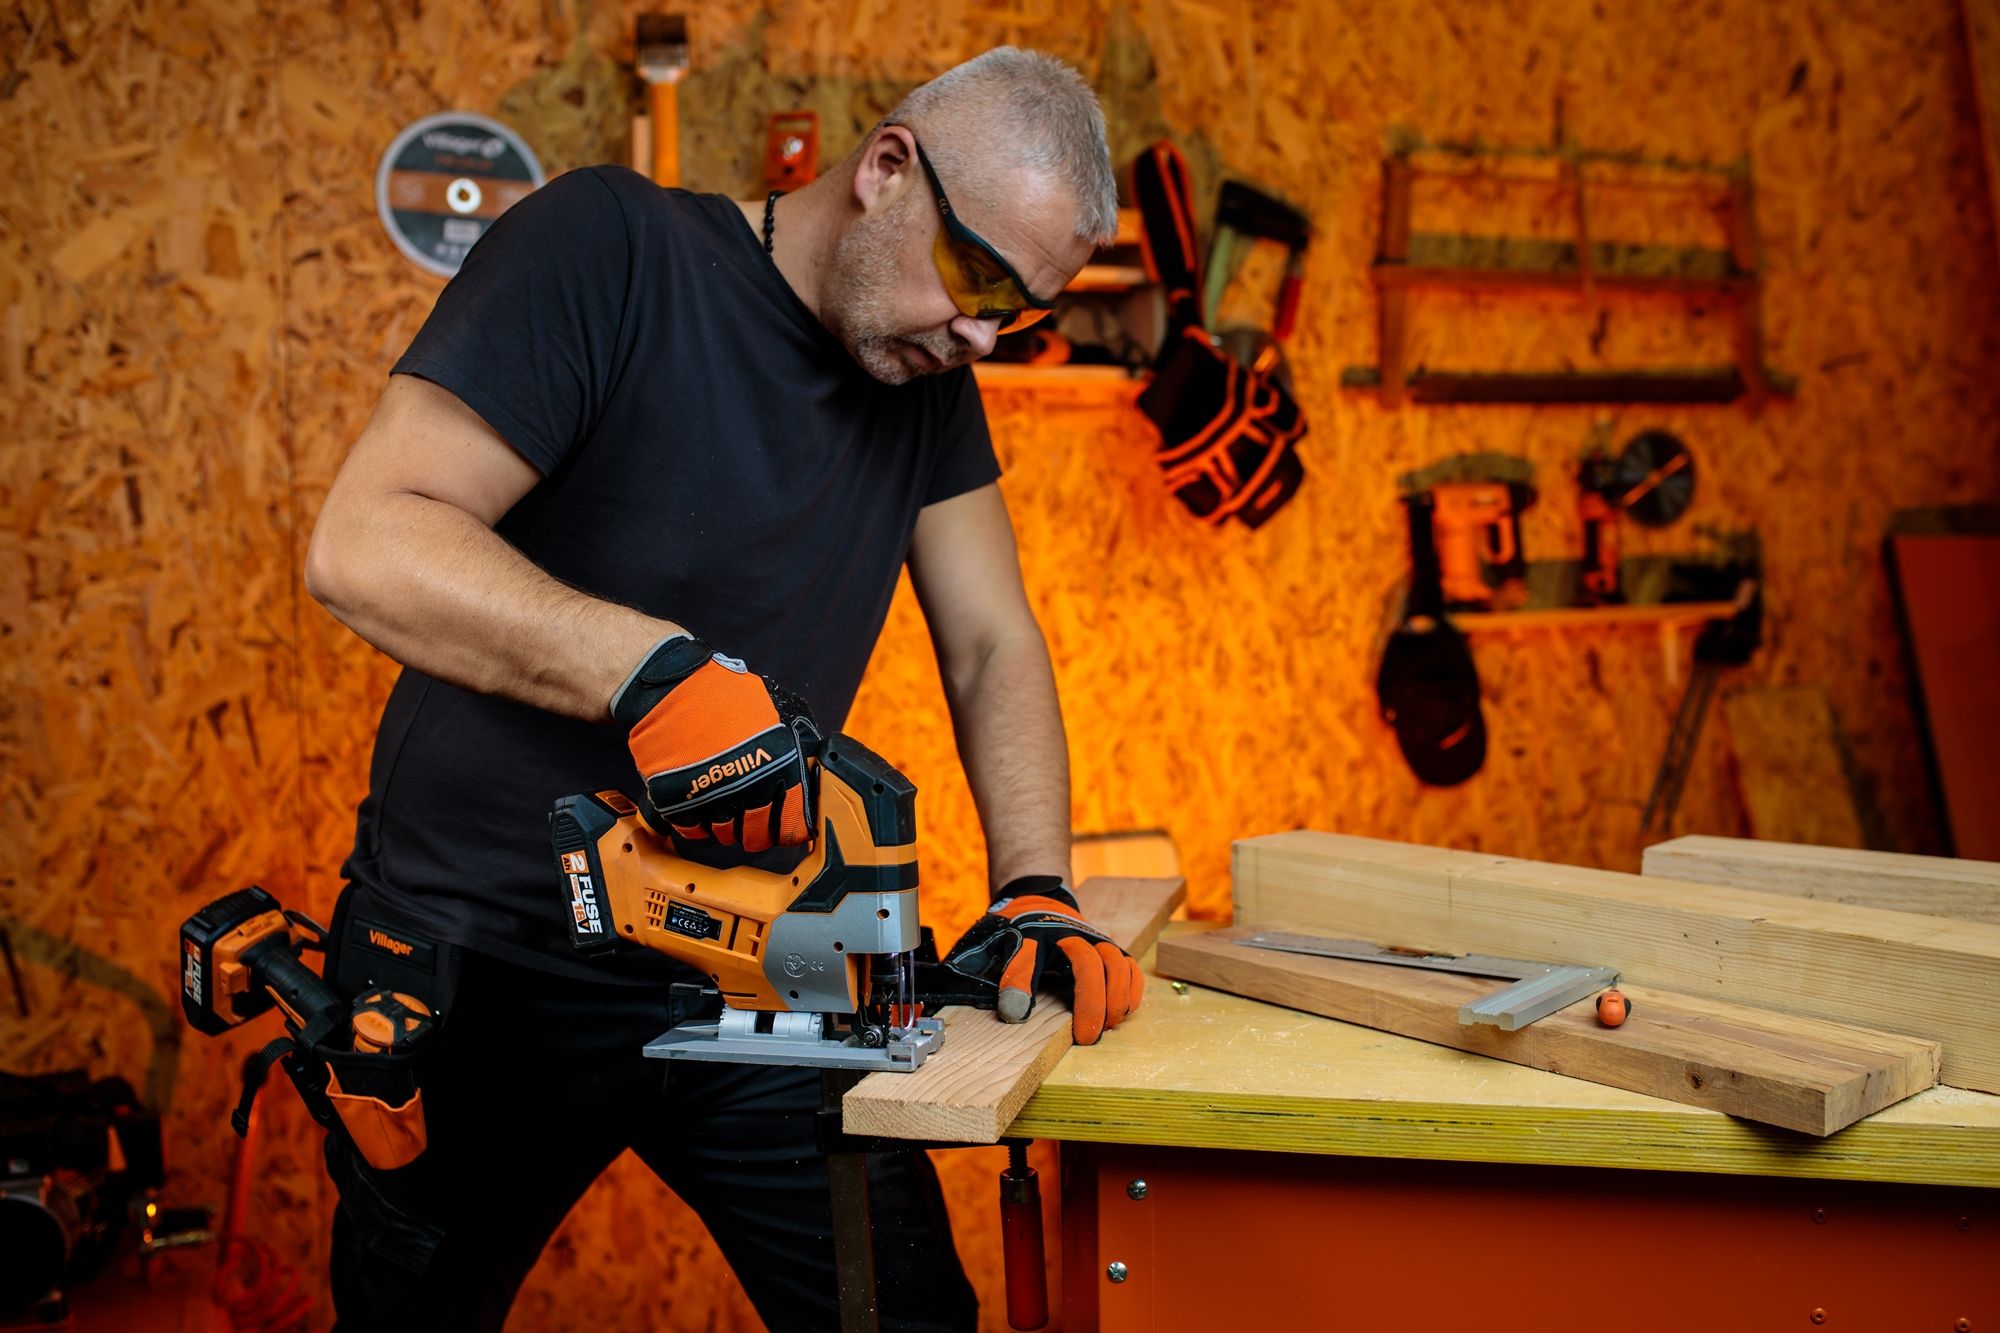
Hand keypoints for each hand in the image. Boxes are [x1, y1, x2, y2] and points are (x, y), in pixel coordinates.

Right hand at [611, 634, 819, 852]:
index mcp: (781, 766)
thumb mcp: (779, 708)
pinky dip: (696, 822)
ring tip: (722, 802)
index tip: (785, 825)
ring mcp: (712, 798)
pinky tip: (699, 802)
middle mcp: (750, 786)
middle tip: (751, 818)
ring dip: (725, 825)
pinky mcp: (678, 803)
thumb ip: (800, 740)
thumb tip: (813, 766)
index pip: (794, 823)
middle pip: (758, 836)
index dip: (790, 827)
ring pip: (725, 835)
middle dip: (756, 830)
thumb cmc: (726, 695)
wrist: (672, 687)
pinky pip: (693, 831)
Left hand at [941, 877, 1142, 1044]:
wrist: (1041, 907)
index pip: (1026, 956)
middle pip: (1087, 963)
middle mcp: (1071, 934)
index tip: (1016, 1015)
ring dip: (1117, 997)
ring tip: (1108, 1026)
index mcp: (1036, 934)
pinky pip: (1130, 967)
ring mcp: (1095, 940)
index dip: (1020, 984)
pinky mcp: (1111, 950)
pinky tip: (1125, 1012)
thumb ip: (1010, 976)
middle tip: (1086, 1038)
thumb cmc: (1022, 936)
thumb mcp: (1005, 951)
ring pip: (1116, 963)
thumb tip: (1014, 1012)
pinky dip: (1132, 989)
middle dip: (1090, 1003)